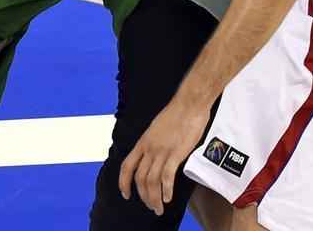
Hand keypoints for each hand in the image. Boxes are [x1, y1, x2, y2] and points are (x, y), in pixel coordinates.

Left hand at [119, 97, 211, 215]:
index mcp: (143, 142)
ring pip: (151, 181)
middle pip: (139, 178)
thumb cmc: (177, 113)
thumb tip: (154, 155)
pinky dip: (166, 190)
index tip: (125, 194)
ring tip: (159, 208)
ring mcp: (161, 151)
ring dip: (154, 198)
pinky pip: (167, 177)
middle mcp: (149, 148)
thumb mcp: (157, 128)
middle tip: (150, 206)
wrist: (189, 103)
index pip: (127, 166)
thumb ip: (153, 142)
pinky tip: (168, 198)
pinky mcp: (176, 154)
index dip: (123, 182)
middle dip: (143, 196)